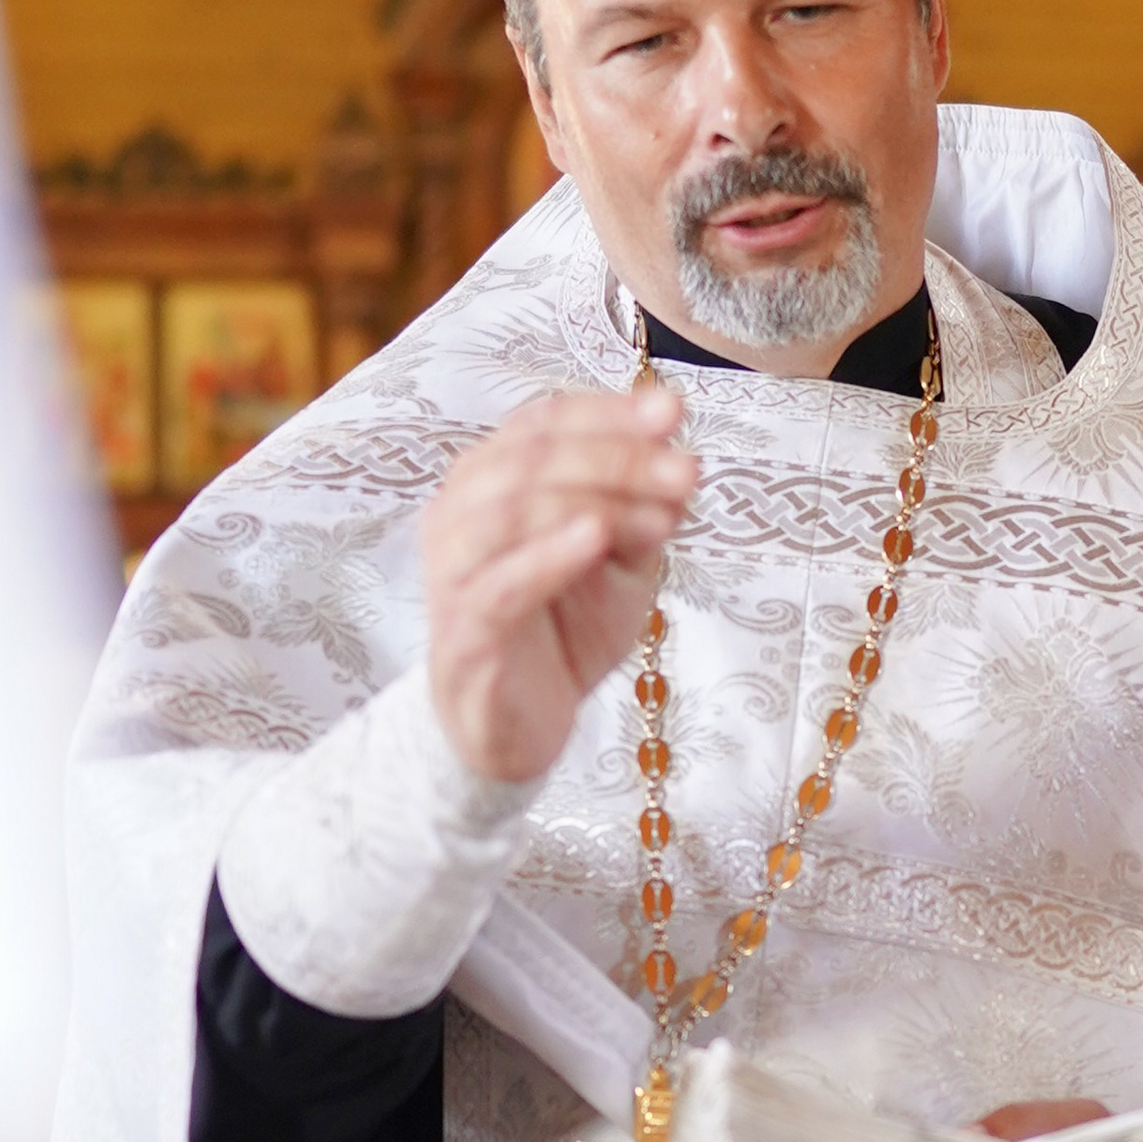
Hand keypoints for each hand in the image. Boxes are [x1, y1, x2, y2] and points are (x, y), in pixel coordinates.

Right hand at [424, 384, 700, 781]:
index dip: (609, 412)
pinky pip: (502, 584)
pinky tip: (596, 538)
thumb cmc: (563, 634)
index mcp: (493, 482)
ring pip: (514, 510)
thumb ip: (639, 518)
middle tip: (687, 469)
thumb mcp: (619, 568)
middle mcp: (461, 512)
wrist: (518, 729)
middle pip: (533, 458)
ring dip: (597, 500)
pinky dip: (549, 556)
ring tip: (665, 510)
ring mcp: (455, 571)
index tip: (675, 412)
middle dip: (619, 457)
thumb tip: (680, 463)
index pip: (544, 423)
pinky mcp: (464, 632)